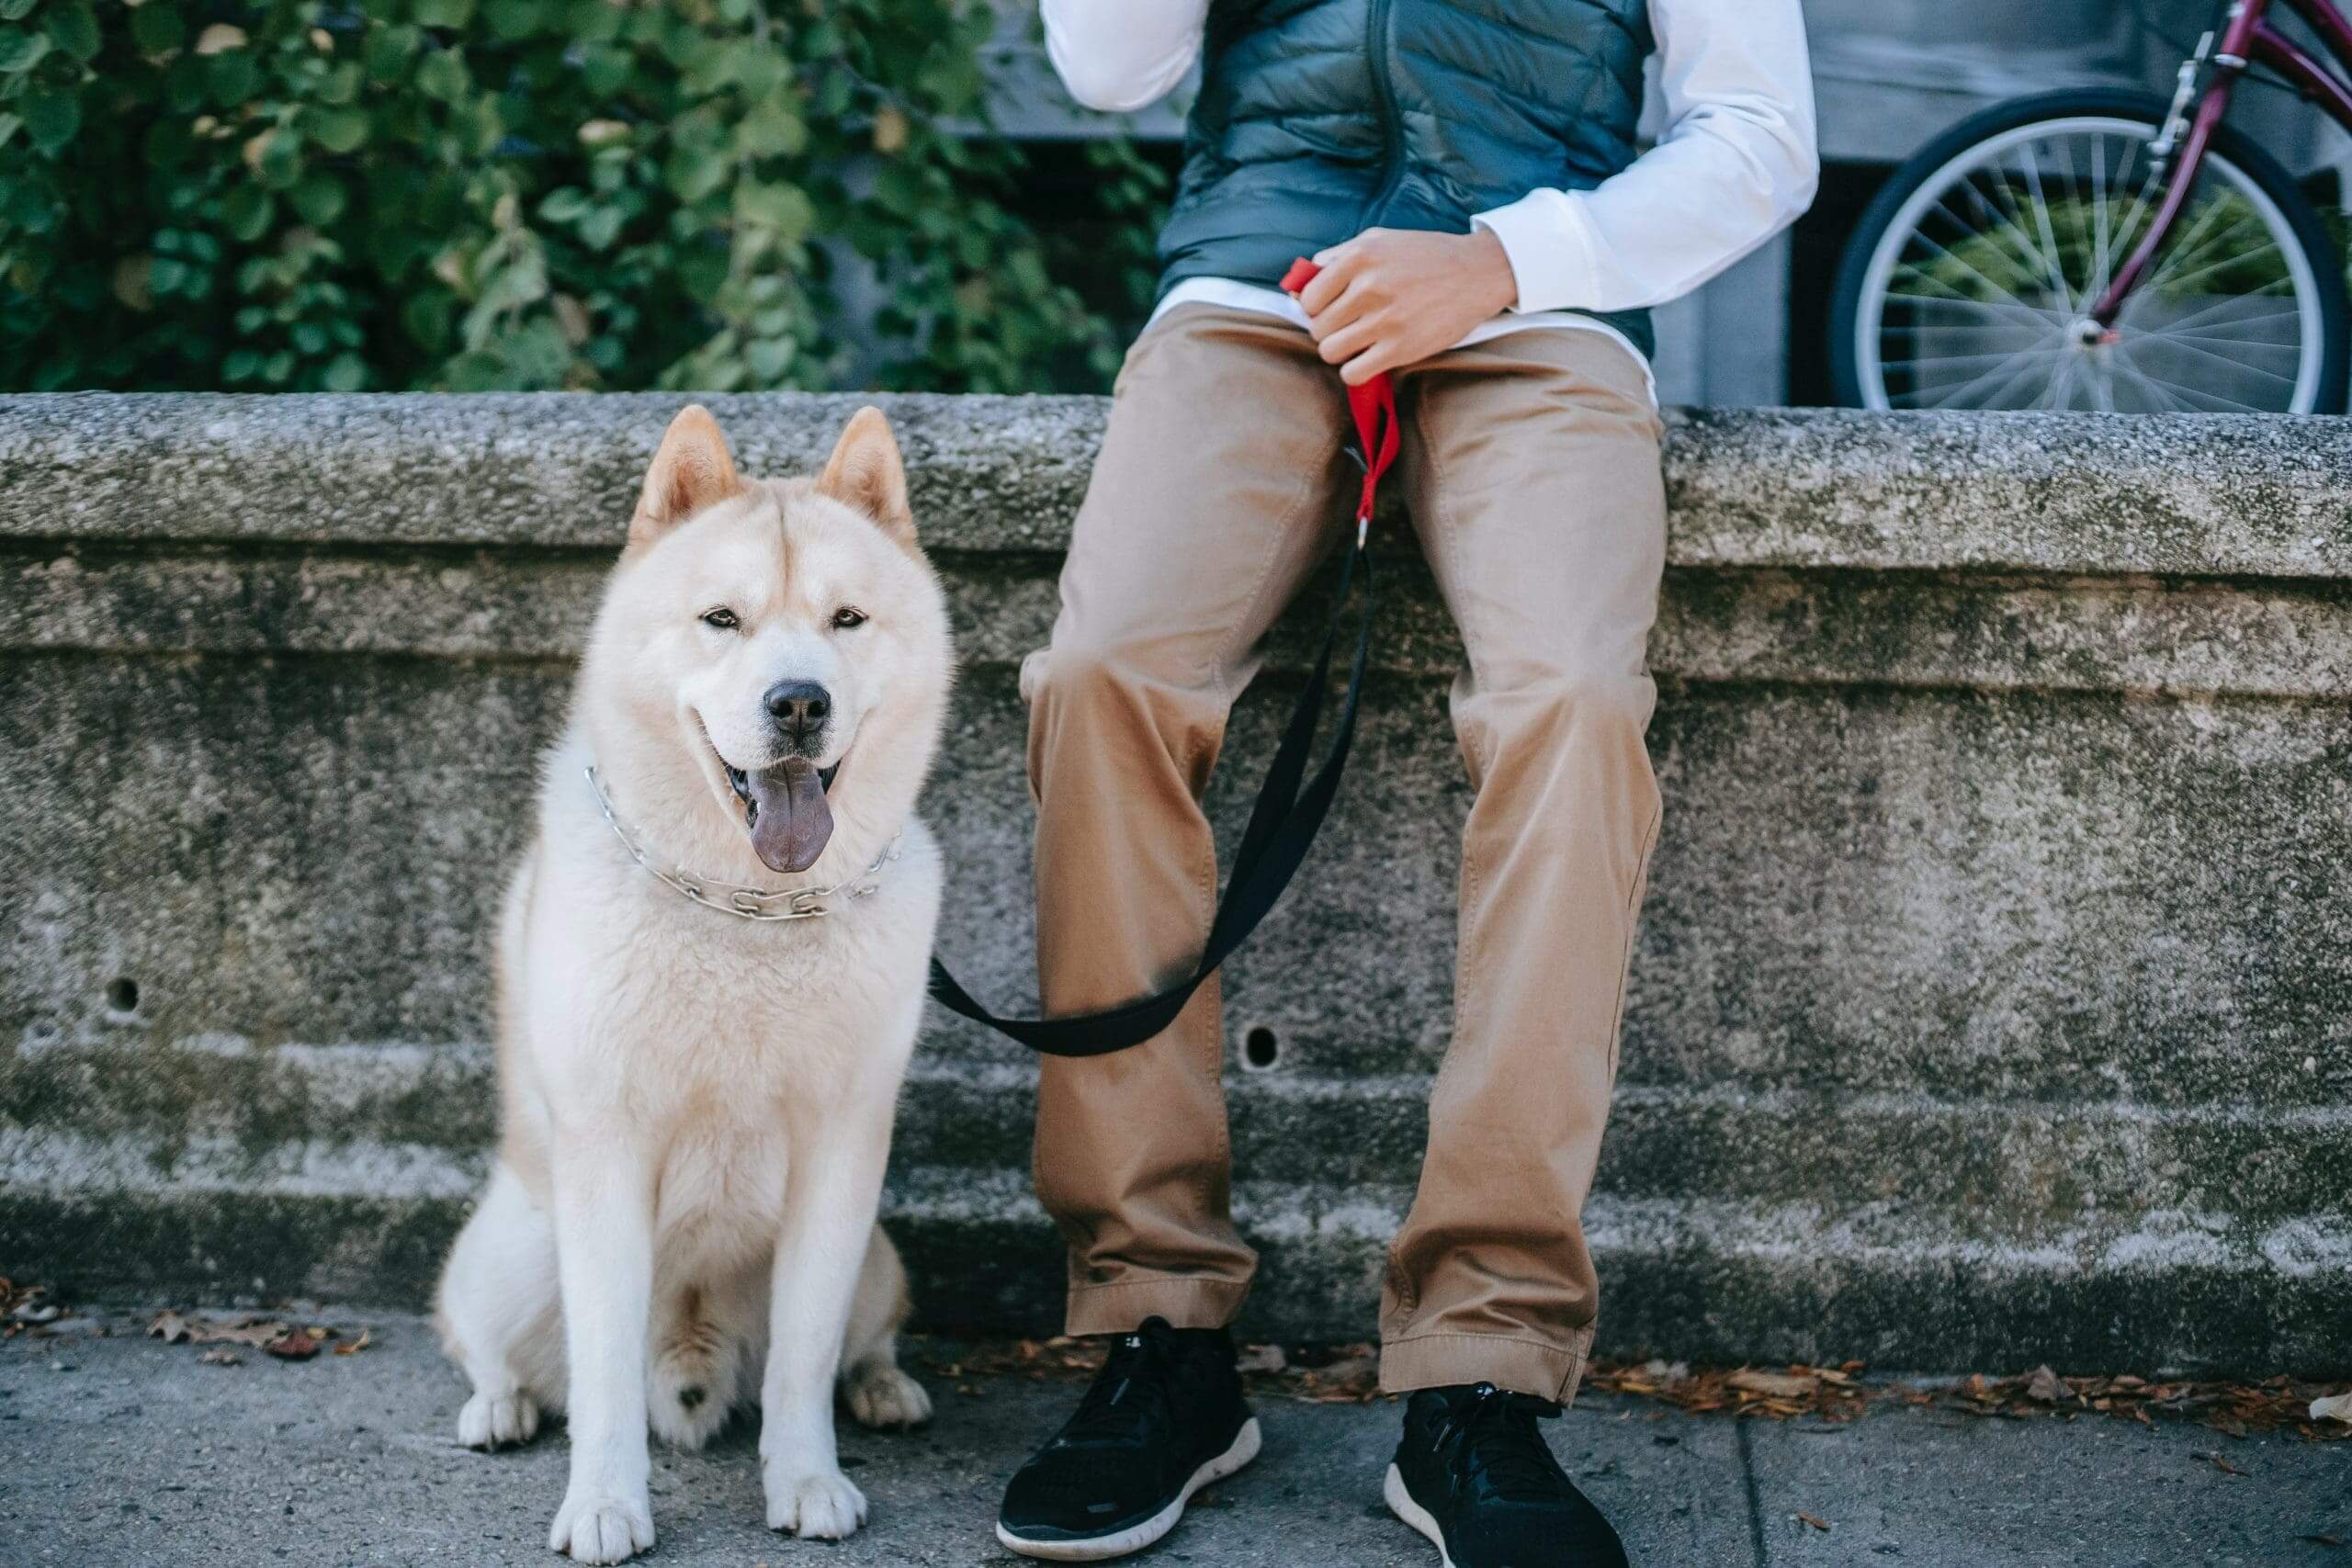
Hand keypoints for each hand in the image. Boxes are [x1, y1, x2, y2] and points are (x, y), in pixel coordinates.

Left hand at [1294, 227, 1519, 384]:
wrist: (1477, 272)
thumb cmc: (1424, 256)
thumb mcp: (1379, 240)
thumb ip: (1337, 257)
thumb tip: (1299, 285)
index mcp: (1360, 257)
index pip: (1308, 299)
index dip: (1315, 308)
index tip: (1331, 308)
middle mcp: (1369, 287)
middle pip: (1318, 327)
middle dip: (1329, 329)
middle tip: (1350, 325)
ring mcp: (1385, 320)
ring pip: (1330, 351)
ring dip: (1340, 350)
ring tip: (1358, 341)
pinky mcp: (1401, 349)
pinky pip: (1353, 373)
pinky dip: (1355, 370)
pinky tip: (1369, 358)